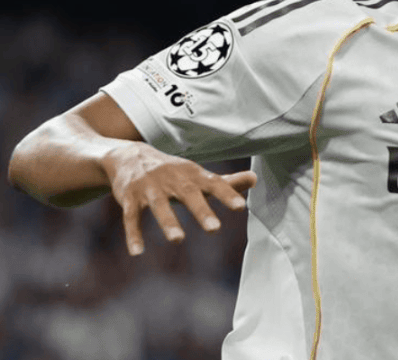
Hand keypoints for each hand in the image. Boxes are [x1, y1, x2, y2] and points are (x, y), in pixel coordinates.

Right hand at [100, 142, 256, 255]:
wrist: (130, 157)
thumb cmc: (173, 172)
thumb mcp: (198, 175)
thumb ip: (226, 182)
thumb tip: (256, 179)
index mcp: (192, 174)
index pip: (213, 183)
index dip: (227, 194)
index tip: (241, 207)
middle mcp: (172, 179)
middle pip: (188, 193)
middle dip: (201, 210)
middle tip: (215, 229)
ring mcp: (149, 188)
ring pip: (158, 204)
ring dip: (168, 221)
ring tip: (178, 239)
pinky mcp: (129, 198)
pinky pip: (131, 216)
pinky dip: (133, 234)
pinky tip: (137, 252)